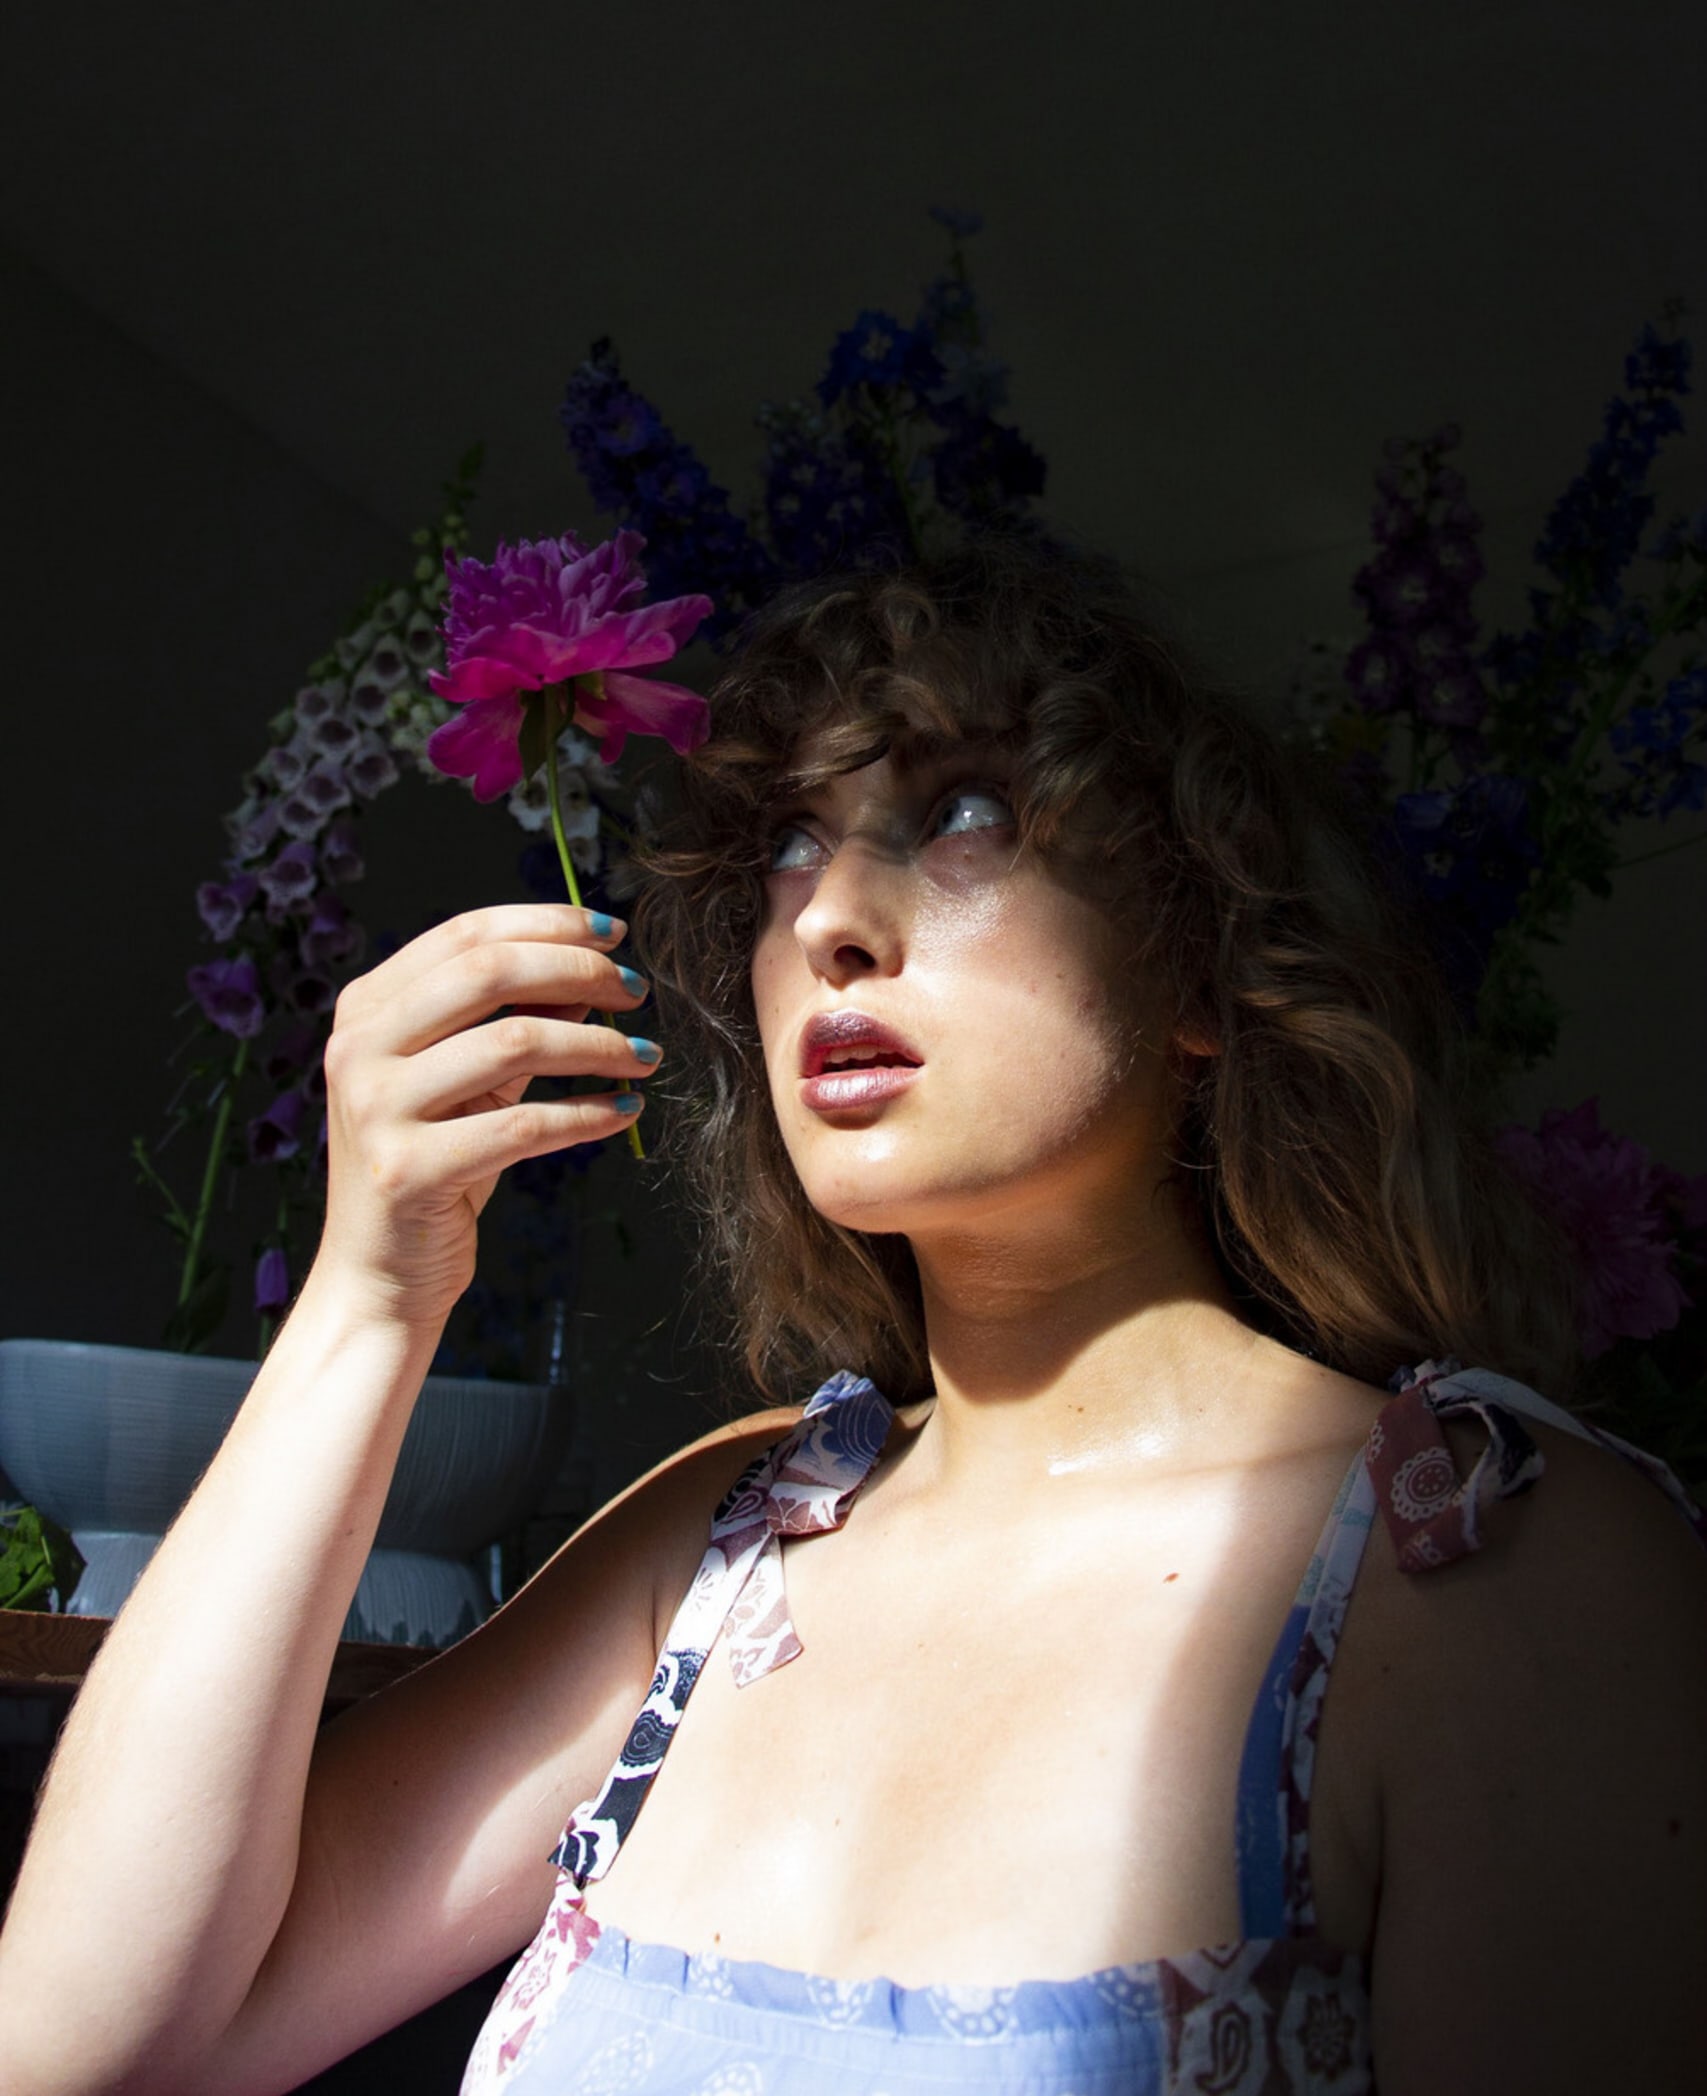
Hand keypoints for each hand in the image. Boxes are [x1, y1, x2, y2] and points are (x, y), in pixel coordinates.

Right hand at [313, 903, 655, 1331]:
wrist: (379, 1274)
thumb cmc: (432, 1165)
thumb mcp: (466, 1083)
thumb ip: (511, 1022)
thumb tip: (591, 973)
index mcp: (365, 1009)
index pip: (465, 935)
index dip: (547, 924)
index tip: (613, 934)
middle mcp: (359, 1048)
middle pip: (488, 973)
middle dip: (578, 971)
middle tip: (636, 993)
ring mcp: (376, 1109)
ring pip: (514, 1043)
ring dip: (597, 1045)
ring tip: (644, 1057)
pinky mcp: (407, 1171)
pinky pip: (522, 1127)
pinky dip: (587, 1114)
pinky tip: (626, 1111)